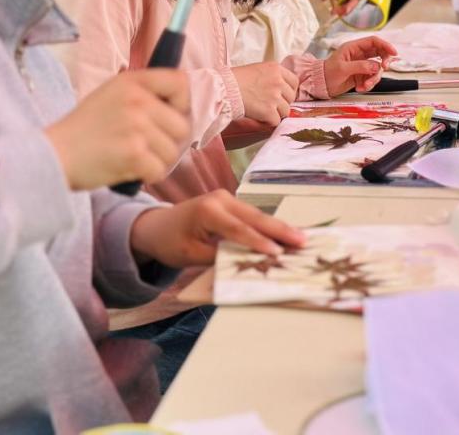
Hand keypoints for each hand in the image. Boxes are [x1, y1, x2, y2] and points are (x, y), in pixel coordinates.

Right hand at [45, 69, 190, 190]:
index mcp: (133, 81)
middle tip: (143, 147)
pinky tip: (127, 169)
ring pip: (172, 152)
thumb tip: (181, 107)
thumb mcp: (111, 95)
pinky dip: (146, 176)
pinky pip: (159, 171)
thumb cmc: (84, 129)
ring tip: (130, 157)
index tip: (167, 117)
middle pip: (182, 126)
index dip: (181, 104)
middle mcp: (138, 100)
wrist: (52, 155)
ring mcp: (136, 126)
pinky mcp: (134, 153)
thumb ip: (144, 95)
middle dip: (168, 142)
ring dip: (156, 161)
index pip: (181, 83)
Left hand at [130, 189, 306, 266]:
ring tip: (301, 238)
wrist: (156, 225)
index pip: (238, 230)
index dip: (259, 242)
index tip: (278, 253)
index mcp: (207, 211)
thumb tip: (246, 261)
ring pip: (257, 215)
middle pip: (254, 217)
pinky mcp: (230, 202)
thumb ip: (218, 256)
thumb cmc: (170, 242)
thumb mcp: (191, 255)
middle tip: (302, 240)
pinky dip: (268, 225)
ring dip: (278, 227)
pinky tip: (285, 232)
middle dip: (279, 230)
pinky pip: (252, 215)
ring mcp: (226, 197)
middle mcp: (219, 199)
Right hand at [231, 62, 297, 125]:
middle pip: (291, 97)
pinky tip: (259, 117)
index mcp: (276, 68)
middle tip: (269, 104)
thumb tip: (280, 89)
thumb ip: (271, 76)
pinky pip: (276, 121)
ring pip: (286, 111)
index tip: (283, 95)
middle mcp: (278, 81)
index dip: (289, 91)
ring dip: (276, 113)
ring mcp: (275, 96)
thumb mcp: (257, 69)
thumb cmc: (235, 79)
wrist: (223, 88)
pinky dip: (268, 122)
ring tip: (263, 110)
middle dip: (282, 103)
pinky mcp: (269, 110)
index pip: (294, 82)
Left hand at [323, 36, 396, 95]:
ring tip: (364, 86)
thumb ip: (360, 66)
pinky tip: (359, 88)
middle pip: (379, 54)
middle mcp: (360, 55)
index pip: (374, 42)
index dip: (385, 45)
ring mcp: (362, 66)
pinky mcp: (362, 76)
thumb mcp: (343, 68)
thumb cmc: (327, 73)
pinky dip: (368, 85)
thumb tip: (376, 66)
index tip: (394, 52)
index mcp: (354, 48)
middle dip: (384, 61)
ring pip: (377, 69)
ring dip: (373, 79)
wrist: (320, 85)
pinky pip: (372, 79)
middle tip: (385, 68)